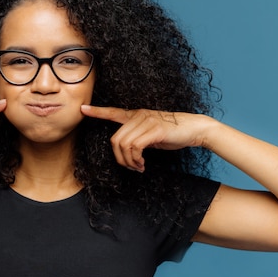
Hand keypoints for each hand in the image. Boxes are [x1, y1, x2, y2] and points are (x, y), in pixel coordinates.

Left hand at [81, 105, 212, 171]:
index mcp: (136, 115)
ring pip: (124, 145)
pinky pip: (135, 147)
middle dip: (120, 158)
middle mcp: (139, 116)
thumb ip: (137, 137)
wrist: (194, 129)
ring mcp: (146, 121)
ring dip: (129, 161)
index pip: (113, 112)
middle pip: (115, 139)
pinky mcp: (154, 129)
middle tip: (132, 167)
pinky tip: (142, 164)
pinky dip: (136, 160)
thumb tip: (127, 150)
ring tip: (138, 166)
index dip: (97, 112)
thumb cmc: (173, 133)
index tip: (83, 109)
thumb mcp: (151, 134)